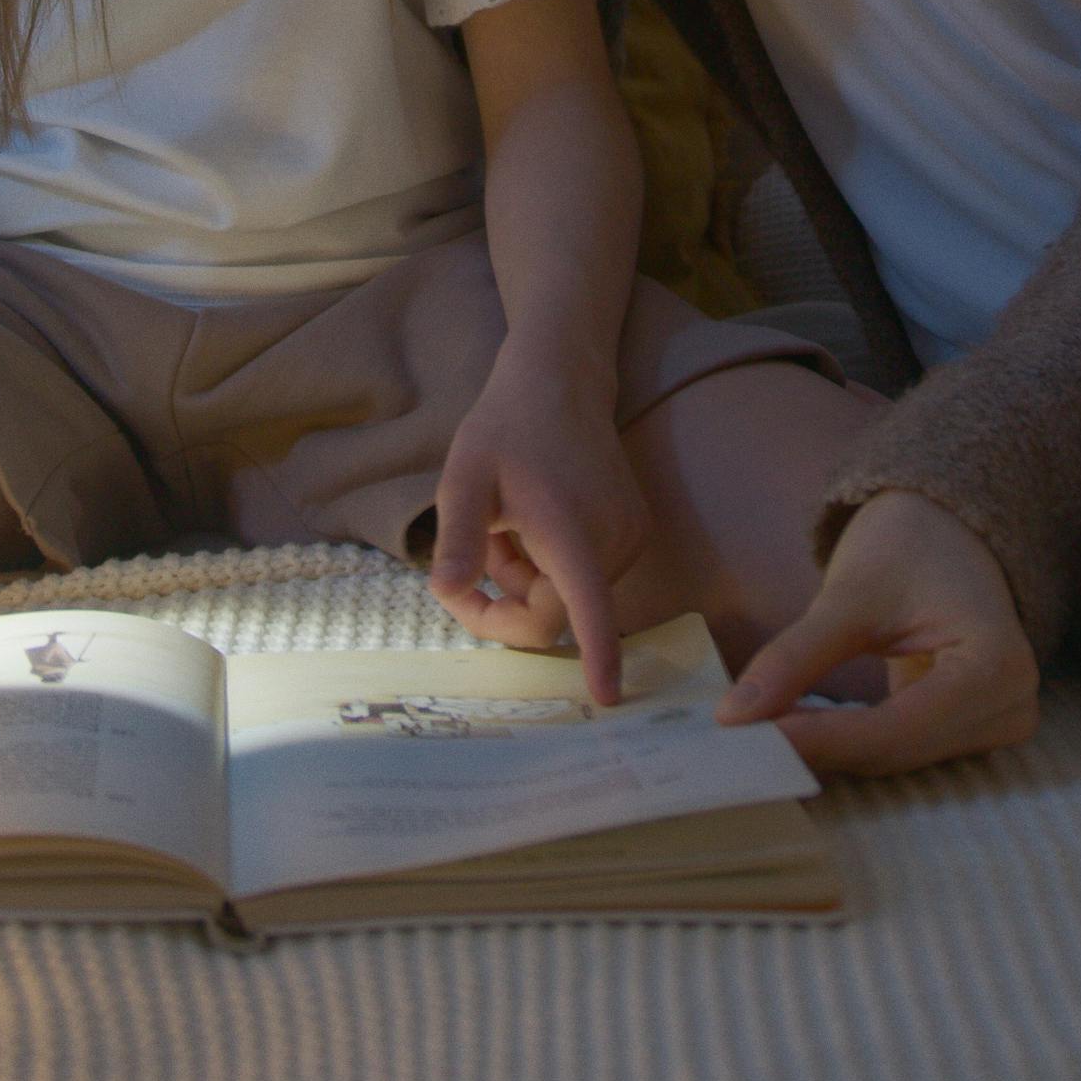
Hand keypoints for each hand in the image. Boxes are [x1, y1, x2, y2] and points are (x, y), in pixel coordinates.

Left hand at [427, 354, 650, 703]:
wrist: (559, 382)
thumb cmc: (506, 428)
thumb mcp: (464, 478)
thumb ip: (458, 539)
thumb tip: (446, 594)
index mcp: (572, 531)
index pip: (589, 607)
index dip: (599, 655)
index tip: (606, 699)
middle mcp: (613, 541)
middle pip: (556, 613)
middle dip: (507, 597)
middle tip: (477, 550)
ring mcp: (630, 538)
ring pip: (567, 598)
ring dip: (525, 578)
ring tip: (506, 524)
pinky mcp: (634, 534)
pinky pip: (582, 579)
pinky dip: (549, 566)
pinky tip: (532, 522)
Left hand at [718, 486, 1039, 778]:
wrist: (945, 527)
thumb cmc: (910, 544)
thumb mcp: (851, 593)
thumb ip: (796, 656)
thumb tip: (735, 717)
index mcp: (997, 669)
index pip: (898, 729)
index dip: (824, 740)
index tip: (752, 741)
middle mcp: (1009, 711)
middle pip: (898, 752)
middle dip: (820, 748)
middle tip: (740, 743)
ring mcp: (992, 726)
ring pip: (894, 760)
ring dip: (829, 750)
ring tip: (760, 735)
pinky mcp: (965, 731)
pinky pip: (897, 750)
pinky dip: (846, 743)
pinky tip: (796, 730)